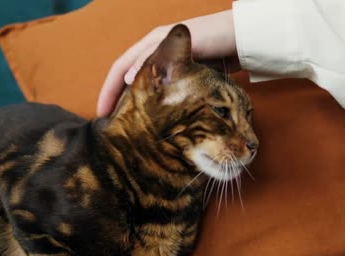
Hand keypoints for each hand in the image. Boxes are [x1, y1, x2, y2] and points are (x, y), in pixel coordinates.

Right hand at [97, 10, 239, 116]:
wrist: (242, 40)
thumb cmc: (212, 38)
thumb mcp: (179, 47)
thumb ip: (153, 59)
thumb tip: (126, 78)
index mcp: (151, 44)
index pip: (119, 68)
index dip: (108, 90)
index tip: (102, 113)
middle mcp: (157, 55)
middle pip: (128, 79)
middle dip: (118, 101)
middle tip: (113, 126)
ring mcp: (171, 67)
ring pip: (145, 88)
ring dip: (135, 106)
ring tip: (130, 127)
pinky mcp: (185, 77)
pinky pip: (162, 93)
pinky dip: (154, 106)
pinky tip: (155, 121)